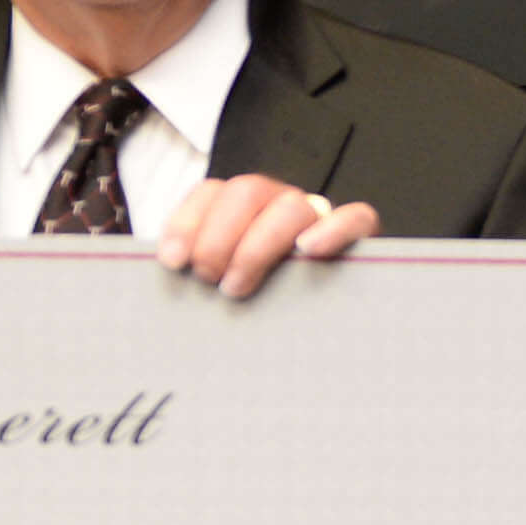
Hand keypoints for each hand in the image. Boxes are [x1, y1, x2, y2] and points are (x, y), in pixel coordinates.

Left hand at [155, 174, 379, 298]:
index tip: (173, 262)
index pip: (212, 191)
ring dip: (258, 245)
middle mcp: (280, 204)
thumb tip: (167, 272)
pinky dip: (334, 229)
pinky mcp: (358, 238)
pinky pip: (357, 218)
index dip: (188, 221)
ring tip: (237, 286)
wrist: (312, 334)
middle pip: (249, 190)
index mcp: (243, 208)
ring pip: (292, 207)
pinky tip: (308, 251)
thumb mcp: (218, 283)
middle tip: (206, 278)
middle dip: (218, 236)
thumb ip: (196, 271)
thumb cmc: (255, 304)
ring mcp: (320, 217)